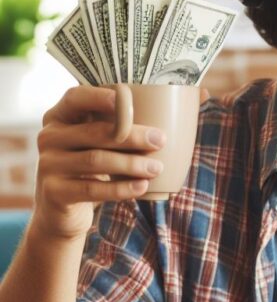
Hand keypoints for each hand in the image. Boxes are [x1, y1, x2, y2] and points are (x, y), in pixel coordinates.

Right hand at [32, 86, 166, 240]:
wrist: (64, 209)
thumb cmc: (97, 164)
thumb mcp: (111, 140)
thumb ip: (145, 116)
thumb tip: (203, 93)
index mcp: (62, 115)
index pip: (75, 97)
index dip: (98, 96)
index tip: (124, 96)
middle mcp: (50, 135)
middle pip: (95, 132)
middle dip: (131, 136)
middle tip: (160, 140)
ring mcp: (49, 164)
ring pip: (96, 160)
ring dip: (131, 164)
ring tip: (157, 167)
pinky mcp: (54, 191)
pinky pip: (92, 189)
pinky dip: (120, 189)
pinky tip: (142, 187)